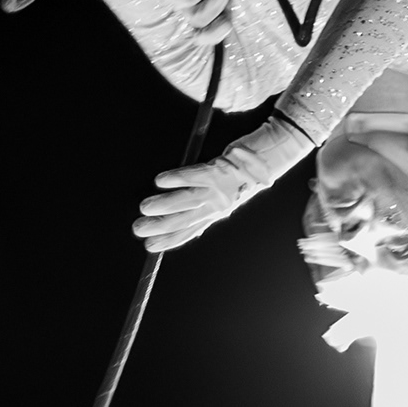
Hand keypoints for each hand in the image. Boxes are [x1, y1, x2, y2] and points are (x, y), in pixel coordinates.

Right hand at [134, 117, 308, 252]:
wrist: (269, 159)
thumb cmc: (244, 174)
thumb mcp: (225, 194)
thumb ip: (205, 204)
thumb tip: (177, 211)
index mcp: (217, 212)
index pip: (190, 231)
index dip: (170, 240)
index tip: (150, 247)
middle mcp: (217, 204)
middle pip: (185, 219)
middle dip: (160, 226)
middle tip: (139, 229)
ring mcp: (218, 188)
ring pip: (188, 200)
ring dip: (164, 205)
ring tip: (144, 208)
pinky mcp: (220, 170)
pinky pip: (195, 175)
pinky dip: (177, 178)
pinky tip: (159, 181)